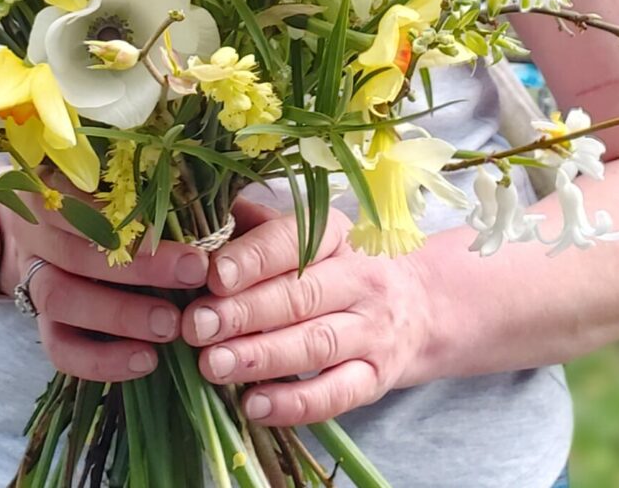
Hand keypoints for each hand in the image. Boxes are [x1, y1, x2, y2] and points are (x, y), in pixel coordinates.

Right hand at [0, 191, 208, 381]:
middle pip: (74, 253)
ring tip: (170, 326)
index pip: (80, 203)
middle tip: (191, 275)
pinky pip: (60, 348)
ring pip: (61, 300)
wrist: (53, 229)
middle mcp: (34, 234)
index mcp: (50, 189)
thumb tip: (201, 198)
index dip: (127, 222)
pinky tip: (145, 360)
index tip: (178, 233)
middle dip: (137, 268)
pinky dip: (101, 360)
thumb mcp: (116, 182)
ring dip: (119, 316)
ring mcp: (32, 280)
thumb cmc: (104, 198)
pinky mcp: (41, 323)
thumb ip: (145, 188)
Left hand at [182, 199, 431, 425]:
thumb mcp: (312, 235)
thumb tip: (205, 214)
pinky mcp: (376, 379)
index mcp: (337, 235)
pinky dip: (294, 404)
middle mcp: (360, 279)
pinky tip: (254, 405)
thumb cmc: (342, 264)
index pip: (293, 242)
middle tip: (196, 325)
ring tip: (212, 366)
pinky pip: (337, 395)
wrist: (422, 304)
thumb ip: (260, 227)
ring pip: (315, 345)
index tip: (212, 275)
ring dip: (261, 357)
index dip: (252, 258)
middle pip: (299, 296)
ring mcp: (372, 331)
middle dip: (243, 312)